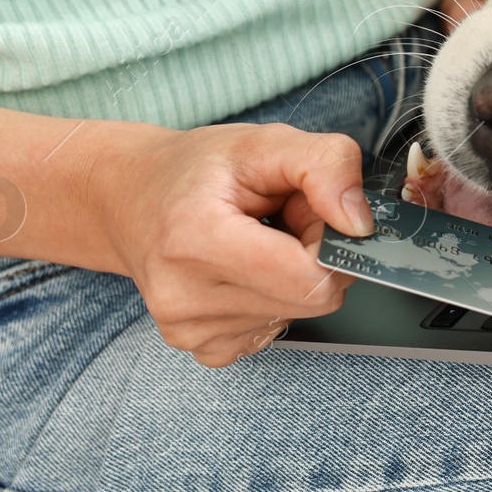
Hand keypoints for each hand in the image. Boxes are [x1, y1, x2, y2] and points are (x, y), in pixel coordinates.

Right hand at [101, 123, 372, 367]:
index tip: (309, 209)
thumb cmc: (194, 169)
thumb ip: (325, 166)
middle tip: (282, 220)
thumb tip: (360, 224)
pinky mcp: (202, 349)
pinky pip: (273, 330)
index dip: (329, 241)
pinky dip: (274, 298)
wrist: (131, 199)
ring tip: (258, 240)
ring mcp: (190, 332)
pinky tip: (245, 269)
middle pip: (311, 299)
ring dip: (294, 275)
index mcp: (195, 241)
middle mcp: (185, 298)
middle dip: (314, 255)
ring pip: (297, 314)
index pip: (310, 277)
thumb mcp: (264, 141)